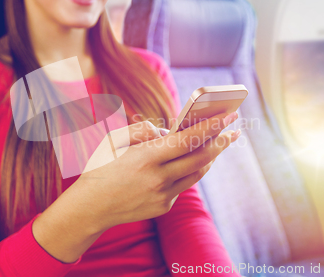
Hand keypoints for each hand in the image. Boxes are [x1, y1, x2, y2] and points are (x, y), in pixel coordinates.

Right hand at [73, 111, 239, 229]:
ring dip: (210, 157)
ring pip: (196, 173)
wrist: (90, 208)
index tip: (229, 115)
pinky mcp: (164, 207)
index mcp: (146, 157)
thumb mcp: (114, 140)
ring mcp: (163, 195)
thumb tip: (168, 131)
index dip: (212, 126)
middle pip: (200, 157)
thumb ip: (144, 130)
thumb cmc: (100, 168)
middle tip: (233, 130)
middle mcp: (158, 178)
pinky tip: (188, 162)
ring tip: (218, 143)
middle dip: (221, 141)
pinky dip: (187, 171)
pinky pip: (182, 185)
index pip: (188, 139)